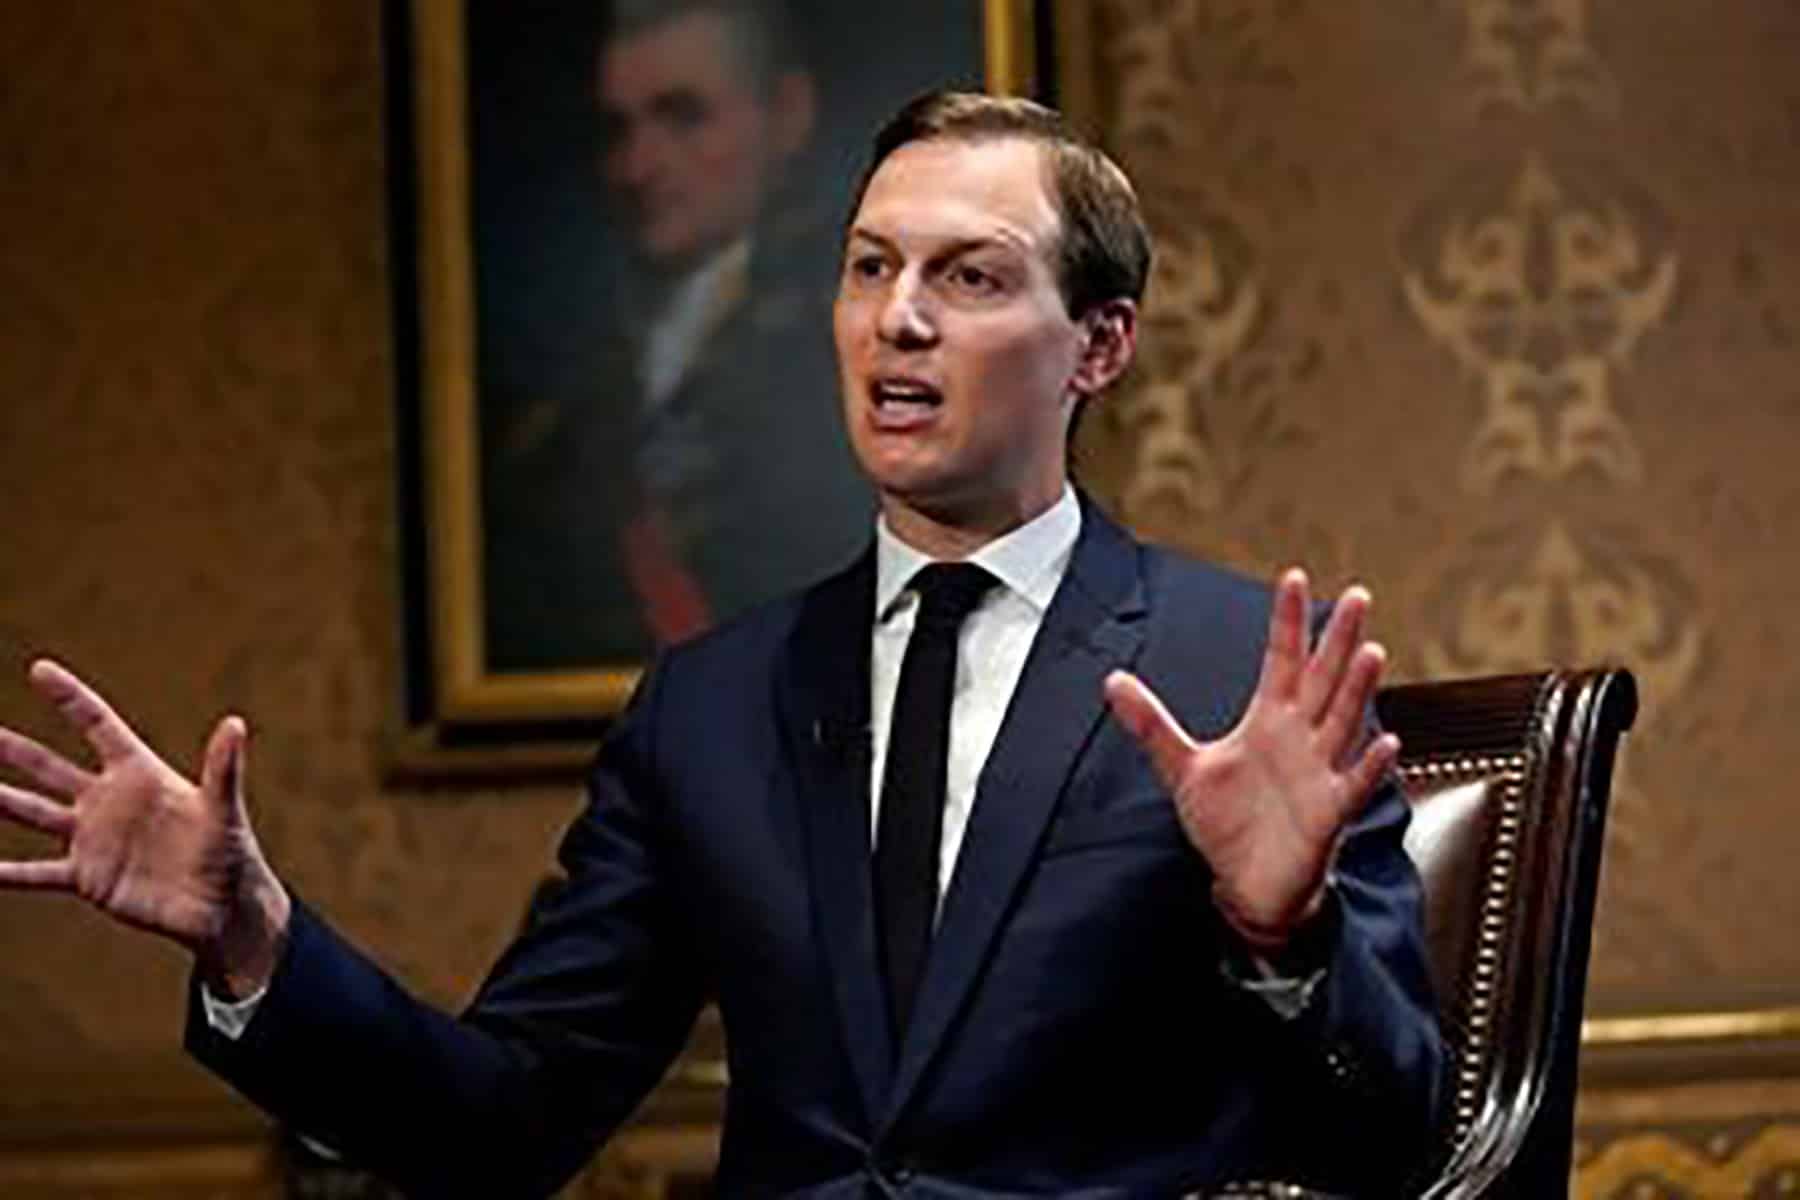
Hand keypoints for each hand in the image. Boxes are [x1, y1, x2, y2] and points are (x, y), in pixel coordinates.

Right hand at [0, 659, 289, 994]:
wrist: (222, 907)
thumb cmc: (231, 852)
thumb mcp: (223, 809)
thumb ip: (222, 769)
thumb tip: (235, 724)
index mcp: (140, 774)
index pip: (98, 726)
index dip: (71, 698)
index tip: (40, 669)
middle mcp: (109, 801)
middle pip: (49, 767)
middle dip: (12, 749)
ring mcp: (94, 839)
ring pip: (33, 813)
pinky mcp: (88, 878)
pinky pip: (36, 872)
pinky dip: (5, 872)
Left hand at [1103, 569, 1398, 953]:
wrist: (1248, 885)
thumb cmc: (1228, 823)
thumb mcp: (1183, 768)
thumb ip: (1152, 724)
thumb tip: (1113, 681)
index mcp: (1269, 721)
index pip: (1281, 660)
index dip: (1286, 622)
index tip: (1292, 578)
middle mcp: (1301, 738)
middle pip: (1323, 679)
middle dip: (1338, 639)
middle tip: (1356, 596)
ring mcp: (1319, 772)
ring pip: (1343, 721)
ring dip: (1357, 689)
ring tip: (1370, 652)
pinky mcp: (1329, 812)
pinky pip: (1354, 784)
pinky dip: (1369, 764)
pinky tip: (1385, 741)